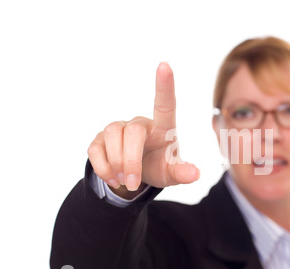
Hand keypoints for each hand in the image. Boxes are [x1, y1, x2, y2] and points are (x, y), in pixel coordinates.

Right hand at [88, 62, 199, 193]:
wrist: (136, 176)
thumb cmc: (159, 166)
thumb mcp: (171, 173)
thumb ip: (182, 173)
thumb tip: (195, 174)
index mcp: (162, 128)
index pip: (165, 104)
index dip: (164, 85)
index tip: (165, 65)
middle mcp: (139, 124)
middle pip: (132, 132)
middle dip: (131, 160)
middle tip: (133, 182)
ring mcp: (118, 129)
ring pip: (111, 135)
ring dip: (116, 163)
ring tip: (125, 181)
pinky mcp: (99, 140)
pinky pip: (94, 149)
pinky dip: (102, 167)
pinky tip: (113, 179)